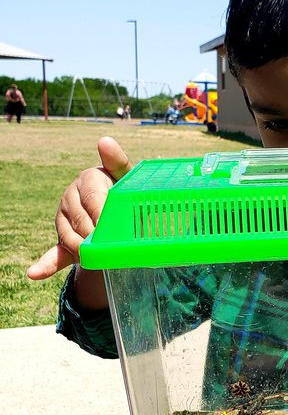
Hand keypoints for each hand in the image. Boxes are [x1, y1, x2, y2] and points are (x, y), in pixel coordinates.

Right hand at [27, 138, 132, 293]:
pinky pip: (53, 253)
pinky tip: (34, 273)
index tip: (108, 224)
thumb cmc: (126, 190)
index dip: (100, 211)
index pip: (91, 196)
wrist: (124, 208)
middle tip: (107, 246)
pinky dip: (45, 265)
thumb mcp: (126, 176)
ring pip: (69, 236)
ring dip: (81, 249)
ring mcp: (64, 218)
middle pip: (80, 219)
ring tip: (95, 259)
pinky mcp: (63, 238)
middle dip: (94, 234)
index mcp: (87, 179)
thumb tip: (104, 140)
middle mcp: (71, 196)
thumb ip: (118, 161)